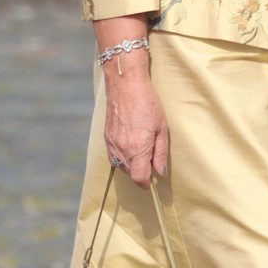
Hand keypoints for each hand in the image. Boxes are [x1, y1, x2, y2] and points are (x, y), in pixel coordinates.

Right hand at [104, 64, 169, 187]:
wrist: (125, 84)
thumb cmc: (148, 103)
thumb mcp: (161, 128)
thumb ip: (160, 153)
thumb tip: (160, 172)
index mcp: (137, 149)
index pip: (139, 179)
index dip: (147, 183)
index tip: (154, 180)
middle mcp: (122, 149)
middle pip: (131, 174)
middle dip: (142, 173)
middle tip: (153, 161)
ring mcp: (112, 144)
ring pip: (121, 167)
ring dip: (133, 165)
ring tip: (143, 151)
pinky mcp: (106, 138)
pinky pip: (113, 157)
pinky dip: (123, 158)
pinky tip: (131, 147)